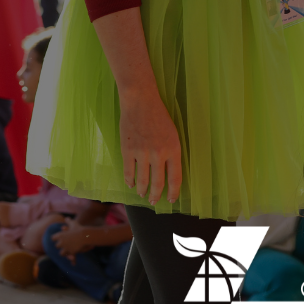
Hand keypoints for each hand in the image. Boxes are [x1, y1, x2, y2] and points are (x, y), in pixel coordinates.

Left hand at [51, 221, 93, 263]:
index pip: (53, 238)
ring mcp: (66, 247)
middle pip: (57, 246)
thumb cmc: (80, 228)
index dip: (55, 239)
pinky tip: (71, 256)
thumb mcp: (74, 223)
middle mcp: (61, 242)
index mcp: (60, 235)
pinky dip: (70, 256)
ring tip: (66, 252)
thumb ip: (69, 221)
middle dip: (60, 246)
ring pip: (61, 253)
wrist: (85, 235)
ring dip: (64, 252)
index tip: (56, 239)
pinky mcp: (71, 252)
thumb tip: (67, 218)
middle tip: (62, 246)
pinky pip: (68, 256)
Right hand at [119, 90, 182, 204]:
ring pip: (143, 179)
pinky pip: (128, 170)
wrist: (140, 102)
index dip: (174, 192)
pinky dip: (129, 180)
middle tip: (155, 201)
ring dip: (143, 190)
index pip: (175, 178)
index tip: (171, 199)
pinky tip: (130, 184)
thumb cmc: (158, 116)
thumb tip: (168, 172)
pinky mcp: (128, 149)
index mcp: (173, 150)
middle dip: (156, 195)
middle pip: (158, 182)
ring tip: (142, 194)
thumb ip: (171, 153)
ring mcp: (142, 152)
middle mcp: (158, 153)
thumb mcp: (173, 134)